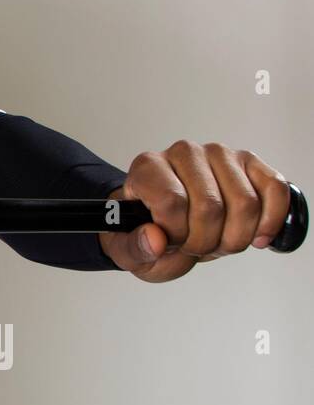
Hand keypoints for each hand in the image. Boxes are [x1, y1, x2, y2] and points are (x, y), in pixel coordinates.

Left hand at [98, 140, 290, 282]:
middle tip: (195, 245)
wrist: (165, 223)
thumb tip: (155, 240)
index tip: (171, 241)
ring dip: (236, 236)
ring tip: (217, 238)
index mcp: (148, 168)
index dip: (177, 234)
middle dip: (207, 242)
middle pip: (211, 207)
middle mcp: (183, 153)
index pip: (172, 202)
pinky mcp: (249, 163)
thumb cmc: (148, 231)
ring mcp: (219, 155)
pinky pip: (275, 189)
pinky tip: (256, 234)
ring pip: (245, 204)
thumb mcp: (129, 252)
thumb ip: (134, 249)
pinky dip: (271, 220)